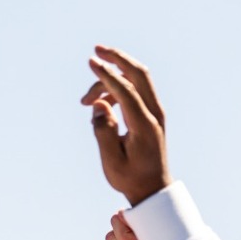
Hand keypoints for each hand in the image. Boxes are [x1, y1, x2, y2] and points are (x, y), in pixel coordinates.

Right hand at [82, 46, 170, 206]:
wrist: (153, 188)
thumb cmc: (131, 178)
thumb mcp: (111, 161)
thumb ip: (103, 131)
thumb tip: (98, 105)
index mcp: (144, 126)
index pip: (126, 91)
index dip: (107, 75)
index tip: (91, 62)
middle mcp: (154, 114)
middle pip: (139, 73)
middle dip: (117, 58)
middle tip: (96, 50)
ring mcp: (155, 112)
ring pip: (134, 80)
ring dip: (110, 80)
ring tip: (85, 100)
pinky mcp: (150, 113)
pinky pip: (134, 90)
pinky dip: (116, 89)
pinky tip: (100, 104)